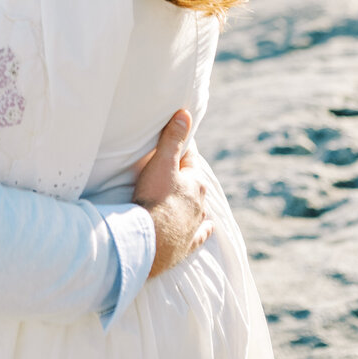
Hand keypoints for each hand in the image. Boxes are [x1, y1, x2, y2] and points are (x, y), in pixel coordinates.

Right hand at [132, 110, 213, 277]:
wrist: (149, 241)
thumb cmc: (154, 199)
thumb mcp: (162, 163)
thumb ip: (173, 139)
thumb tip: (185, 114)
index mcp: (196, 183)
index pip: (190, 158)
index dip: (181, 146)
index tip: (175, 138)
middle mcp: (200, 204)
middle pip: (193, 183)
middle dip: (185, 175)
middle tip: (171, 168)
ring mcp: (195, 225)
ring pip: (199, 208)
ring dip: (192, 201)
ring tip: (183, 196)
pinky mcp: (188, 244)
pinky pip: (201, 234)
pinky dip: (204, 228)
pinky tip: (209, 226)